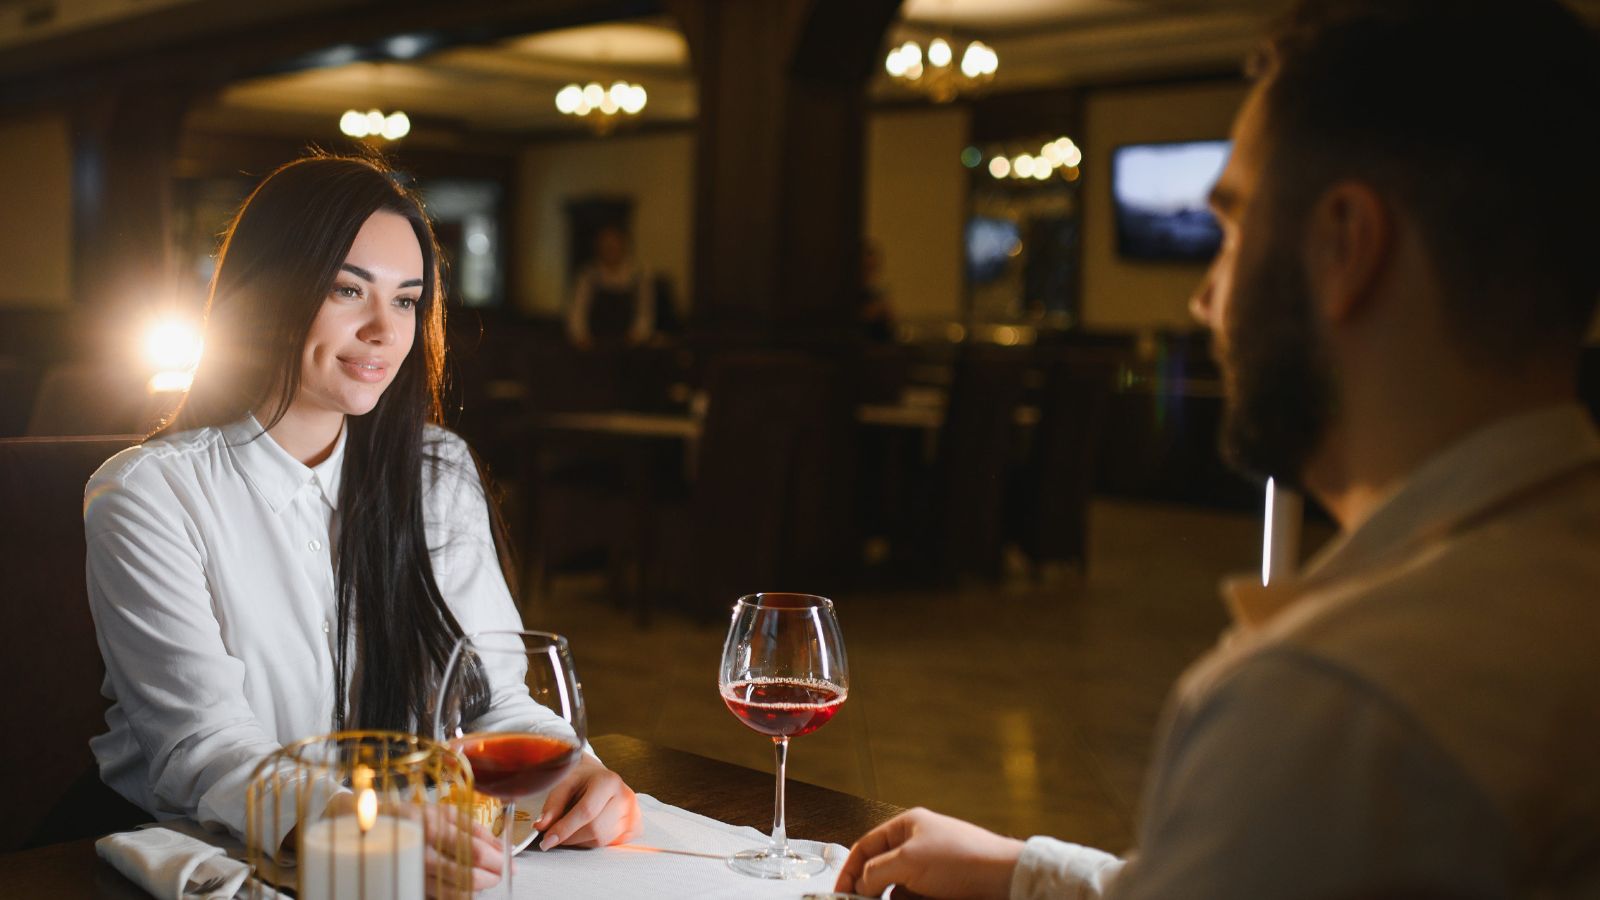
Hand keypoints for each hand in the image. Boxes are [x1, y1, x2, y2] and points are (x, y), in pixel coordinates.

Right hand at [415, 804, 503, 897]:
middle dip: (490, 878)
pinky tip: (461, 885)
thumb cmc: (415, 818)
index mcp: (433, 828)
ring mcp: (414, 874)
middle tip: (498, 875)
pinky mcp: (411, 886)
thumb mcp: (446, 813)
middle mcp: (421, 853)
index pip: (474, 851)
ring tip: (482, 879)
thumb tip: (503, 849)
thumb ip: (476, 830)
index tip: (510, 865)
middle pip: (466, 876)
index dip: (497, 861)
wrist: (379, 827)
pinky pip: (439, 898)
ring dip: (475, 889)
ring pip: (453, 893)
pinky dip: (457, 894)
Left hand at [533, 753, 641, 849]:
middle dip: (571, 837)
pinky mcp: (635, 827)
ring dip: (580, 840)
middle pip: (595, 829)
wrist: (600, 777)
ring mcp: (634, 813)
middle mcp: (626, 797)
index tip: (546, 840)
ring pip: (601, 840)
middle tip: (555, 835)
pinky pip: (610, 844)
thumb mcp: (564, 783)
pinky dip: (593, 841)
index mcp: (608, 781)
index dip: (565, 828)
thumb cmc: (582, 779)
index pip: (586, 811)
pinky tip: (588, 829)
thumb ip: (552, 805)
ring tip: (573, 827)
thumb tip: (541, 826)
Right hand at [835, 808, 1023, 899]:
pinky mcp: (943, 888)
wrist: (1004, 879)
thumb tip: (860, 885)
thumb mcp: (908, 862)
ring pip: (897, 889)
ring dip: (893, 898)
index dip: (849, 870)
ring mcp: (931, 868)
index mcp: (907, 826)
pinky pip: (916, 897)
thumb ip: (876, 872)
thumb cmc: (962, 859)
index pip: (866, 846)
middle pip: (880, 870)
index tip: (840, 894)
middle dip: (871, 889)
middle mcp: (918, 844)